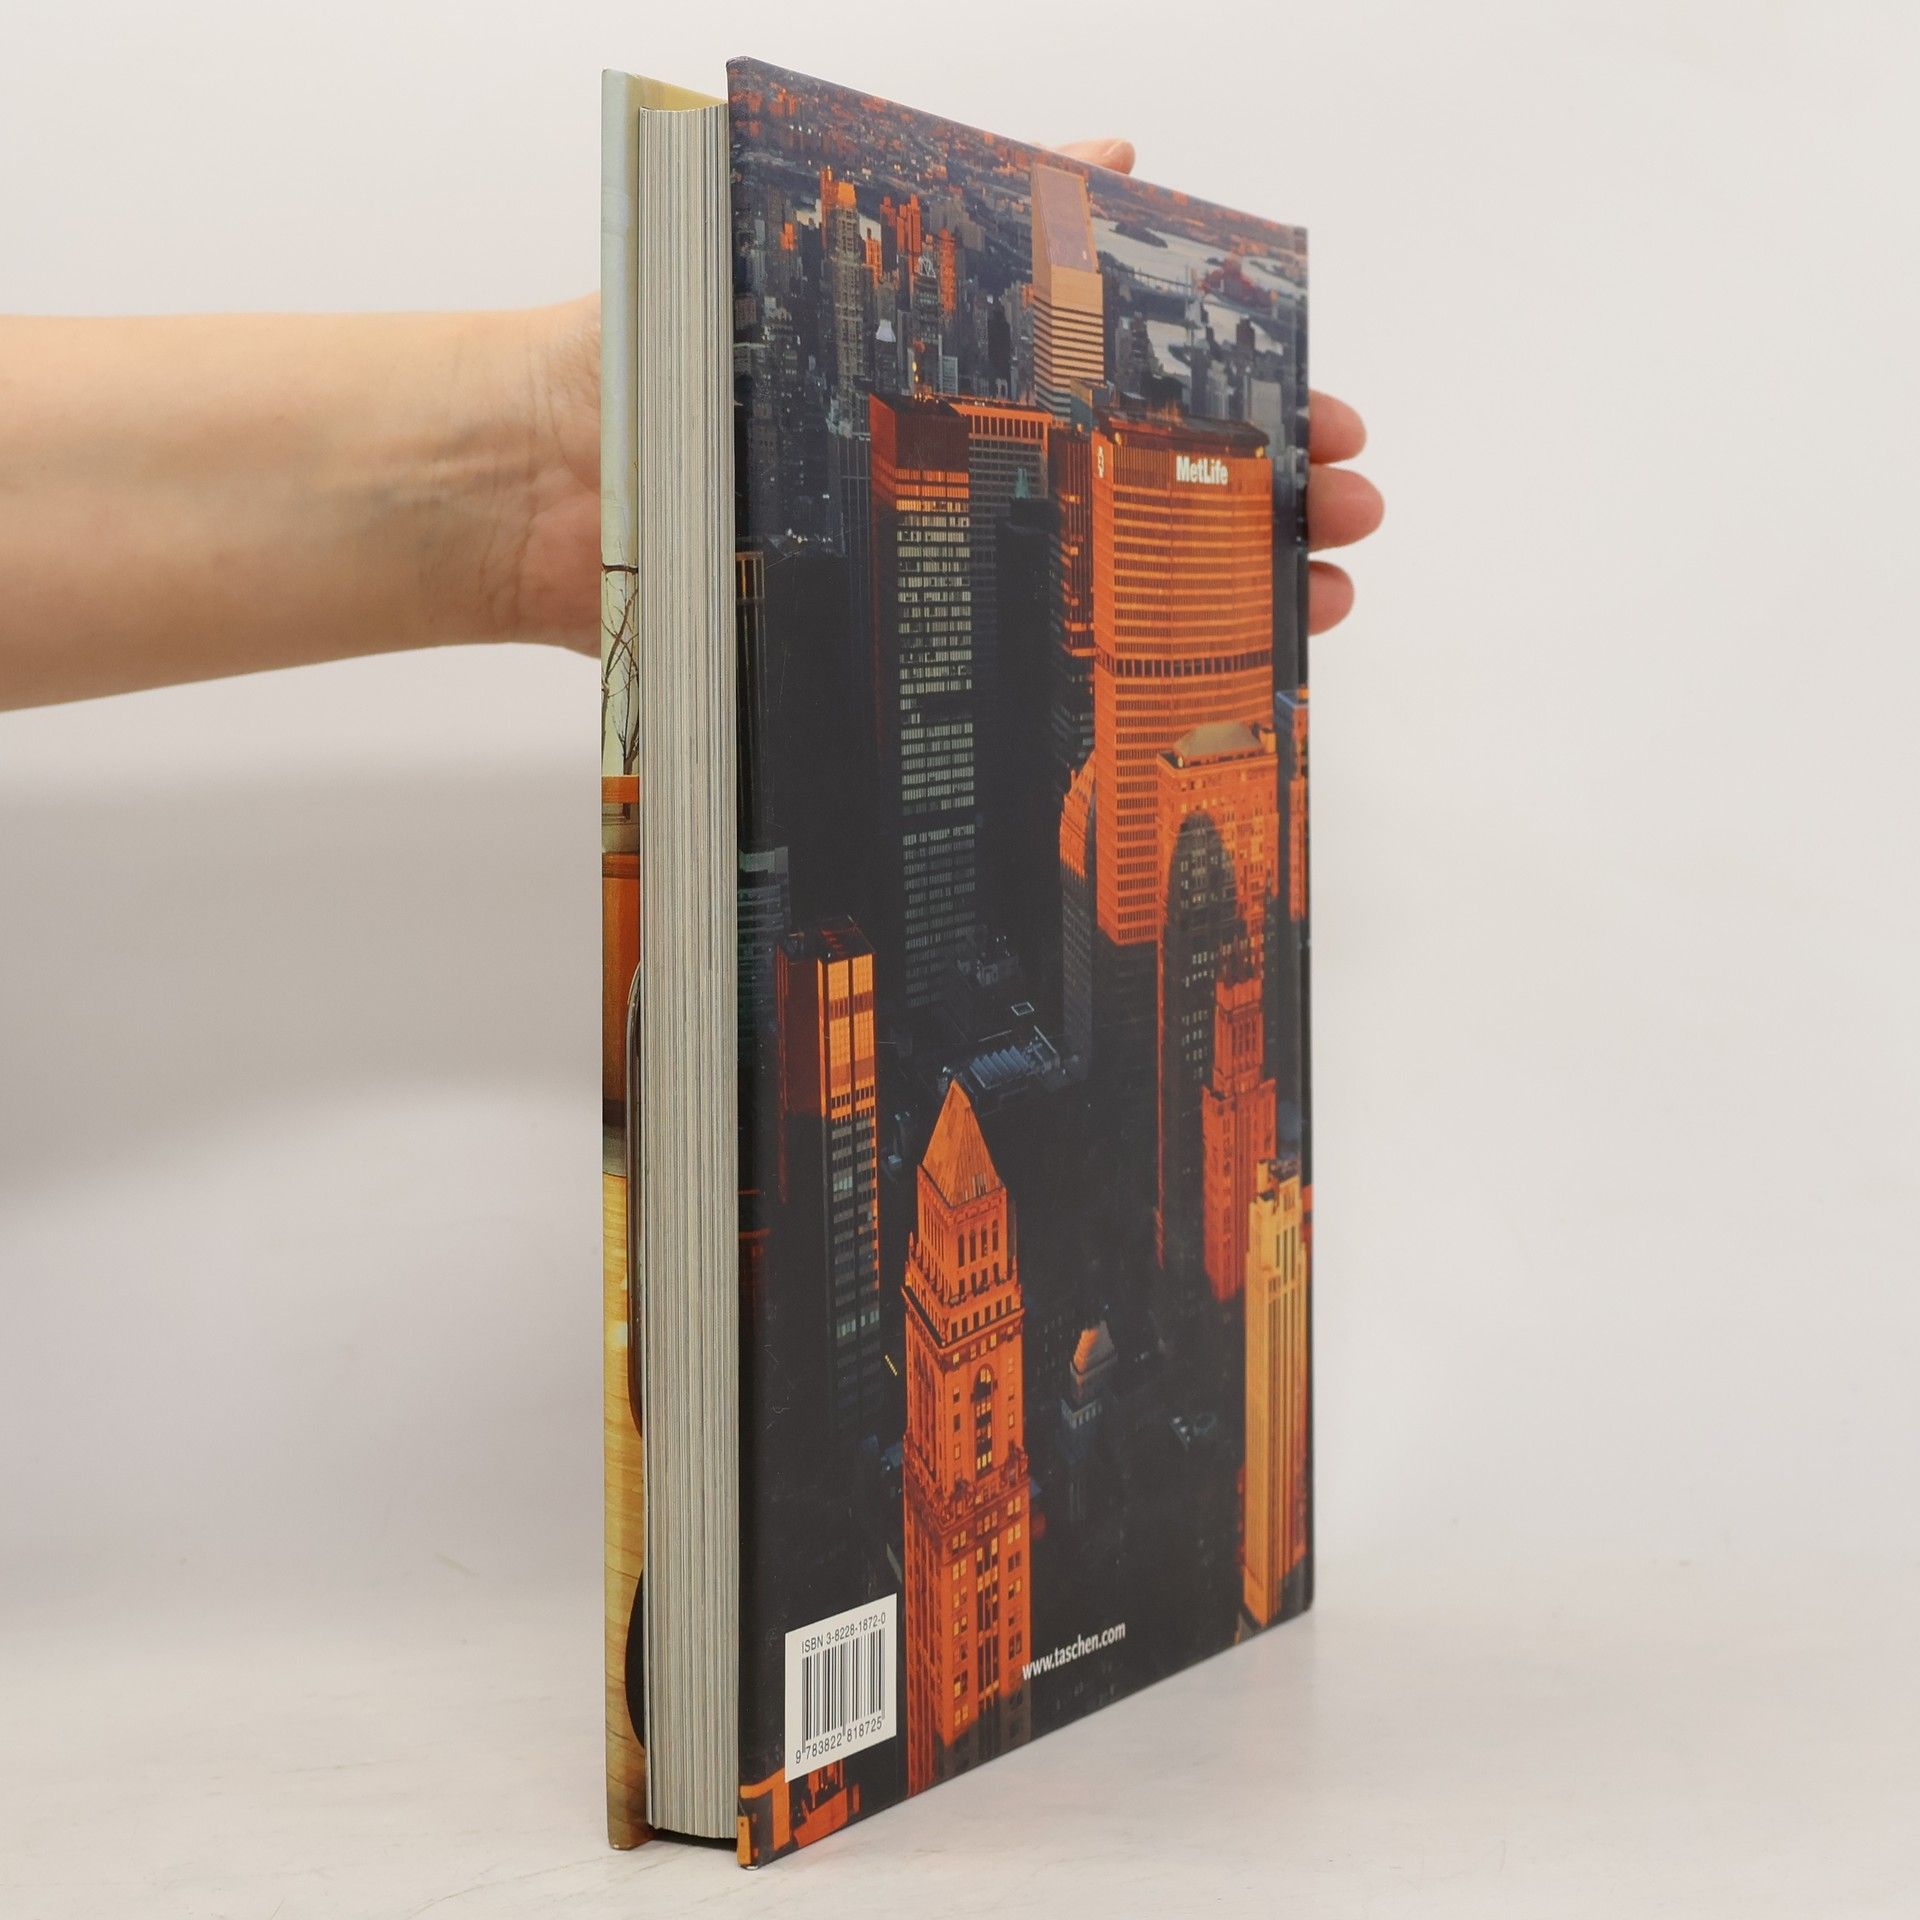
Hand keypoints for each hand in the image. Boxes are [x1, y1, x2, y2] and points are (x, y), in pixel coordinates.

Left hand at [515, 138, 1379, 659]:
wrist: (536, 479)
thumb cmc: (660, 349)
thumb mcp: (816, 238)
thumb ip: (965, 202)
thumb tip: (1116, 155)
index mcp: (962, 382)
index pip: (1139, 391)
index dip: (1242, 406)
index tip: (1323, 421)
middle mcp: (962, 479)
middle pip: (1146, 492)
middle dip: (1265, 501)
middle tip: (1347, 513)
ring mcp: (930, 574)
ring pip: (1103, 592)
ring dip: (1218, 596)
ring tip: (1310, 602)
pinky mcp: (884, 657)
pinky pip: (1012, 680)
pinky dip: (1107, 691)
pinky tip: (1181, 690)